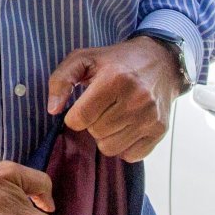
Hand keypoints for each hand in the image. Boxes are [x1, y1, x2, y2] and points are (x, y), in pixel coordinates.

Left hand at [47, 36, 182, 161]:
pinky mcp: (160, 130)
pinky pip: (130, 155)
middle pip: (95, 133)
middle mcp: (136, 98)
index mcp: (114, 79)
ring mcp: (150, 116)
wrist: (161, 62)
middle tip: (102, 108)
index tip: (83, 107)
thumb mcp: (84, 59)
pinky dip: (124, 146)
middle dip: (92, 123)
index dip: (74, 116)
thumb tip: (53, 109)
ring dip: (106, 136)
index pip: (80, 118)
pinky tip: (127, 127)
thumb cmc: (117, 61)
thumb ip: (61, 80)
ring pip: (111, 148)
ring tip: (113, 117)